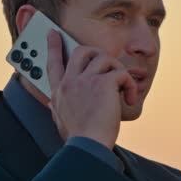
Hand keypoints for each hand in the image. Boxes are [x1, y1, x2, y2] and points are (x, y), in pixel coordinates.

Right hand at [45, 29, 137, 149]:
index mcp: (59, 91)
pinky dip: (128, 85)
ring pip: (104, 58)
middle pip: (81, 51)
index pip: (52, 62)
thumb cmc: (77, 139)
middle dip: (96, 53)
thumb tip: (51, 103)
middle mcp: (70, 82)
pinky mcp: (103, 83)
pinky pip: (121, 73)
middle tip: (107, 65)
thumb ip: (56, 107)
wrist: (87, 147)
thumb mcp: (59, 120)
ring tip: (121, 89)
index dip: (53, 45)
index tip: (53, 33)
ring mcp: (85, 80)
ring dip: (117, 71)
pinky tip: (128, 99)